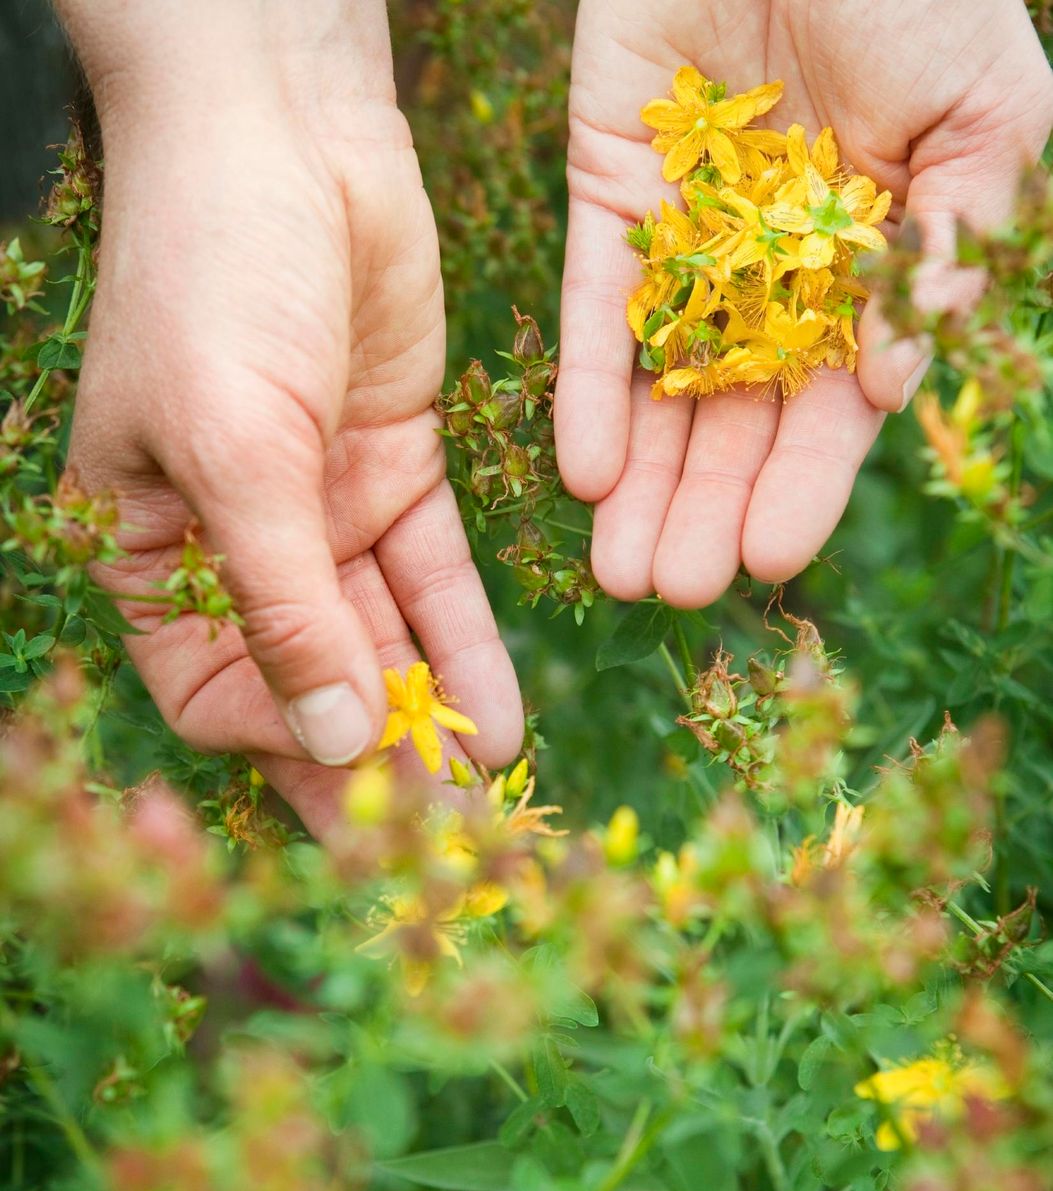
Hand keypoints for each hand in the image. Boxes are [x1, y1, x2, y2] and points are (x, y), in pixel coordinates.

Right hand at [60, 0, 522, 834]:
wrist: (284, 128)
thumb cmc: (214, 276)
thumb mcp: (233, 449)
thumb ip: (284, 604)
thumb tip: (335, 744)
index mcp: (155, 550)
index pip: (219, 695)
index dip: (287, 747)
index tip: (362, 781)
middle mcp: (241, 546)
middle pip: (313, 688)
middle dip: (376, 767)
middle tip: (444, 853)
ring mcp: (323, 511)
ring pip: (386, 646)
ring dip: (432, 721)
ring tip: (488, 802)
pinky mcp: (398, 471)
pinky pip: (437, 582)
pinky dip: (468, 648)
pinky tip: (502, 720)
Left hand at [556, 0, 1052, 606]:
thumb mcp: (982, 109)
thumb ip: (952, 242)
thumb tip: (893, 384)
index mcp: (867, 275)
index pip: (831, 409)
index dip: (801, 486)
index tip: (769, 561)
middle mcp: (775, 280)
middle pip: (734, 423)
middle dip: (704, 510)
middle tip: (673, 590)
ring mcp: (688, 247)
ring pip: (660, 389)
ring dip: (640, 483)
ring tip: (617, 569)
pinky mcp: (608, 201)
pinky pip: (593, 312)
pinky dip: (584, 390)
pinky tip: (579, 472)